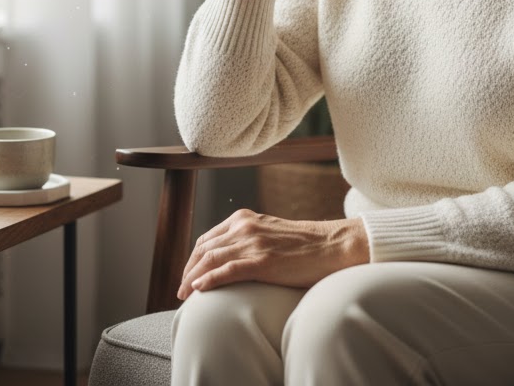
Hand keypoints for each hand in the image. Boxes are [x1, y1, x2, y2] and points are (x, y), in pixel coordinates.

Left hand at [177, 209, 369, 300]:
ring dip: (192, 279)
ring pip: (210, 260)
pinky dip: (209, 280)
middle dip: (188, 270)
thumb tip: (232, 258)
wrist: (332, 245)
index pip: (207, 239)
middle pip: (203, 249)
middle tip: (181, 290)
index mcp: (245, 218)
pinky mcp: (262, 261)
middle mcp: (244, 226)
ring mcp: (253, 243)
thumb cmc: (304, 244)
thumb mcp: (270, 234)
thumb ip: (249, 240)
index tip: (188, 275)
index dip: (193, 259)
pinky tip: (198, 290)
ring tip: (184, 295)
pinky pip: (227, 270)